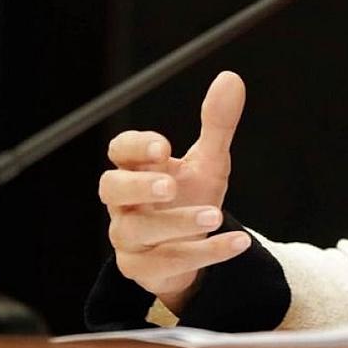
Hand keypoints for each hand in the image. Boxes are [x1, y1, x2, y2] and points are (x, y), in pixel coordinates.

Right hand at [98, 70, 252, 311]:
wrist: (190, 250)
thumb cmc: (190, 196)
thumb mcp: (208, 161)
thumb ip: (217, 124)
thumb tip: (231, 78)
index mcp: (135, 169)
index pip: (119, 150)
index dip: (135, 147)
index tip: (164, 147)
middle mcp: (124, 202)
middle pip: (110, 189)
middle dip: (138, 186)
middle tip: (170, 185)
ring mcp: (129, 238)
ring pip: (138, 232)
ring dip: (177, 223)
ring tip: (215, 215)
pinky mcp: (143, 269)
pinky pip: (169, 262)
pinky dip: (206, 253)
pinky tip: (238, 243)